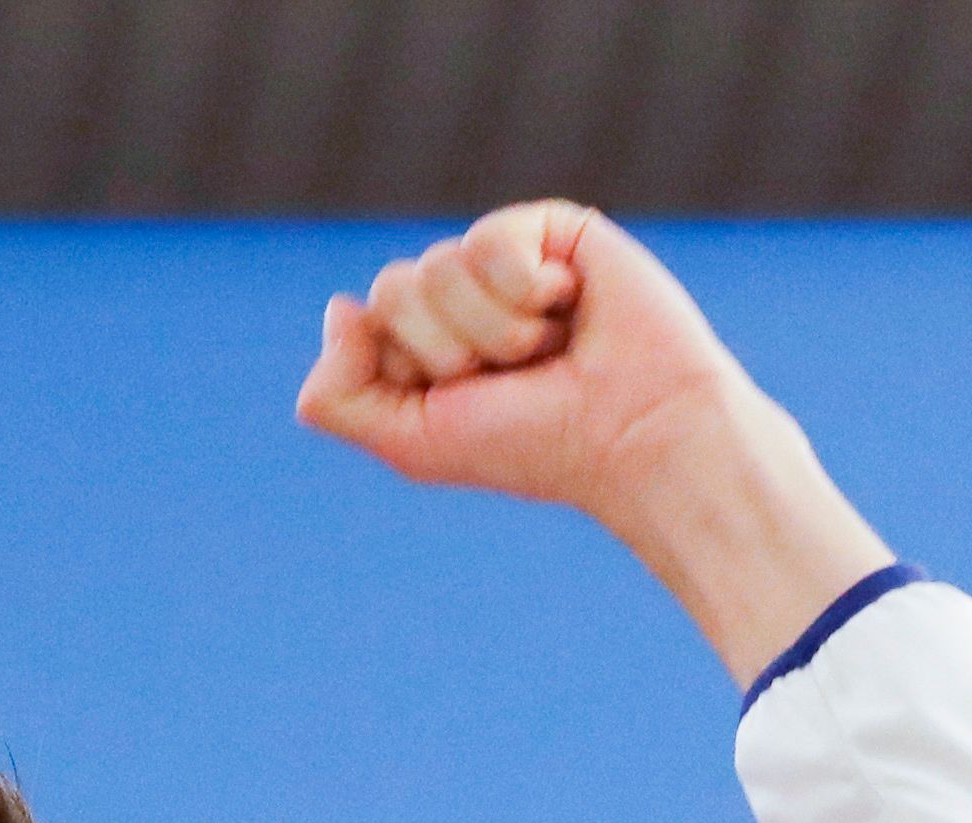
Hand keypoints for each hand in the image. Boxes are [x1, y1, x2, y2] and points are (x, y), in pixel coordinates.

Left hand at [295, 204, 891, 685]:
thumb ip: (337, 396)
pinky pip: (488, 240)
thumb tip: (337, 308)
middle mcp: (458, 298)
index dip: (409, 371)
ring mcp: (502, 260)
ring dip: (495, 330)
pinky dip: (526, 289)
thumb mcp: (411, 441)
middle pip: (394, 290)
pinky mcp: (549, 228)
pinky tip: (569, 306)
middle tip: (514, 376)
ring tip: (548, 348)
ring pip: (437, 267)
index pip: (364, 322)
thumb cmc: (532, 445)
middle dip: (451, 351)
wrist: (633, 432)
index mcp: (421, 345)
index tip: (468, 401)